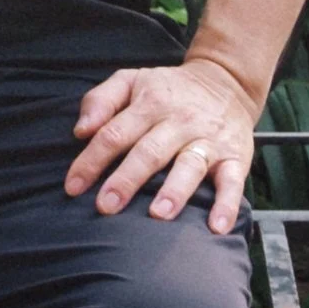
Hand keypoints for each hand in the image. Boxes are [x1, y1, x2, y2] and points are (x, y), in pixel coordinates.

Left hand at [66, 55, 261, 236]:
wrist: (226, 81)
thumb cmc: (168, 89)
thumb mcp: (131, 80)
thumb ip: (100, 100)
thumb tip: (80, 130)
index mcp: (149, 104)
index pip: (115, 133)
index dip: (91, 160)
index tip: (73, 186)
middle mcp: (179, 122)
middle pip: (149, 152)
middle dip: (127, 179)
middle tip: (106, 206)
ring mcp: (208, 140)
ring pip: (190, 165)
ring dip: (174, 191)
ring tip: (158, 215)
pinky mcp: (235, 157)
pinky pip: (233, 182)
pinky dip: (226, 205)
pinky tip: (216, 227)